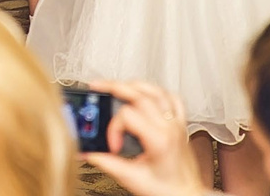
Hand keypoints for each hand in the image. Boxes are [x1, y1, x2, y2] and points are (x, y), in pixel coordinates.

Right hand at [83, 80, 206, 195]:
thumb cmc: (166, 191)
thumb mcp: (132, 178)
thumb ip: (106, 163)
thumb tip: (88, 152)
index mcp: (159, 139)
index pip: (128, 116)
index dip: (114, 128)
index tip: (113, 145)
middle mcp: (169, 127)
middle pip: (140, 95)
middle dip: (114, 87)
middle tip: (97, 86)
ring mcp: (177, 124)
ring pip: (156, 91)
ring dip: (134, 85)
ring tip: (118, 85)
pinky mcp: (181, 126)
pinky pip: (173, 99)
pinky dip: (158, 92)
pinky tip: (147, 94)